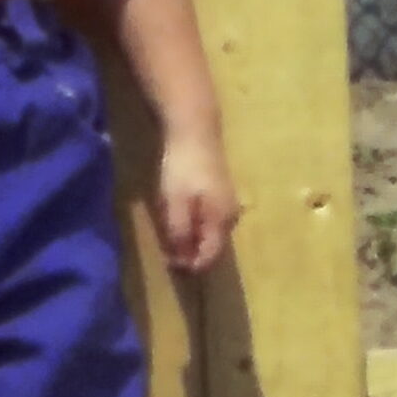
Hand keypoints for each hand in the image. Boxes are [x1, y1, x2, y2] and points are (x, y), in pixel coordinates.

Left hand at [154, 129, 240, 274]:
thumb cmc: (183, 168)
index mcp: (221, 220)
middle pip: (212, 245)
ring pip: (210, 232)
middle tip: (166, 251)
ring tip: (170, 236)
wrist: (194, 131)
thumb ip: (179, 232)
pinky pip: (209, 220)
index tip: (170, 265)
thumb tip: (182, 258)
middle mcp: (230, 215)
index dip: (191, 265)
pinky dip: (194, 225)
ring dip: (191, 238)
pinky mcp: (221, 193)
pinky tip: (179, 217)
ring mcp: (228, 203)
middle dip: (190, 253)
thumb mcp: (176, 203)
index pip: (210, 256)